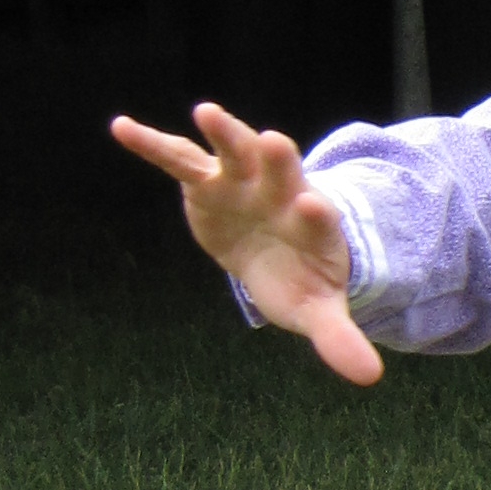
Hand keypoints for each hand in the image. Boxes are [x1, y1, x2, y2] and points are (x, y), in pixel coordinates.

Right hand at [108, 101, 382, 383]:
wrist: (280, 251)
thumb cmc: (301, 279)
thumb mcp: (318, 312)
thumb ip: (338, 338)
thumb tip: (370, 378)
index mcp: (313, 227)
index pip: (319, 219)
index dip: (315, 214)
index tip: (314, 207)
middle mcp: (281, 194)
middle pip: (283, 172)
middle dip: (278, 158)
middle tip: (274, 140)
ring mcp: (243, 182)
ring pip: (235, 152)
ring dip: (224, 133)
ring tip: (206, 112)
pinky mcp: (206, 180)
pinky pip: (178, 158)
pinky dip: (152, 144)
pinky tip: (120, 127)